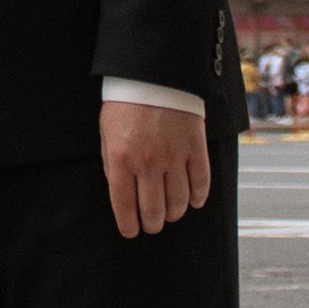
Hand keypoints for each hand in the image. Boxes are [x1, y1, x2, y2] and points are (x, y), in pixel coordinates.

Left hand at [100, 99, 210, 240]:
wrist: (154, 75)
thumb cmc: (125, 105)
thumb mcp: (107, 134)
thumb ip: (113, 165)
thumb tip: (122, 193)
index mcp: (121, 159)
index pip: (124, 205)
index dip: (128, 225)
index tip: (131, 232)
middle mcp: (148, 163)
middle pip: (153, 210)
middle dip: (152, 223)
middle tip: (152, 225)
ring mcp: (174, 157)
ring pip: (178, 202)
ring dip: (174, 214)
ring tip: (170, 214)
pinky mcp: (196, 149)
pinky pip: (201, 183)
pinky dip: (198, 198)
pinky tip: (193, 202)